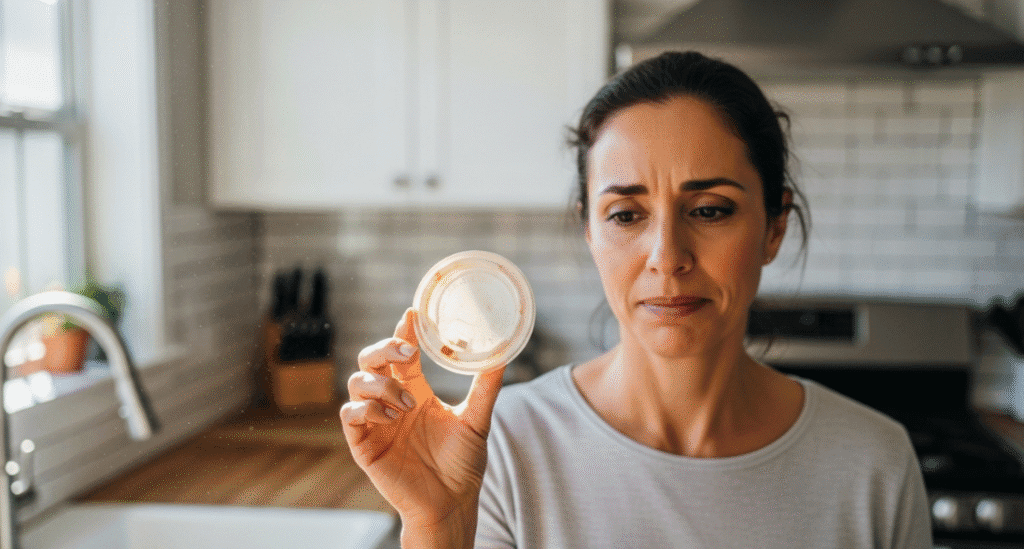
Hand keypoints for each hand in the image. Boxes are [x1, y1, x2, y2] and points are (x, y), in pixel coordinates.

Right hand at [340, 308, 505, 547]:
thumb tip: (502, 353)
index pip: (403, 353)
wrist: (452, 503)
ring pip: (357, 381)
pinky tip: (389, 417)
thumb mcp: (477, 420)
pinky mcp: (364, 444)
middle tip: (408, 351)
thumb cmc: (462, 464)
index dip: (404, 331)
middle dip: (384, 347)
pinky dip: (366, 409)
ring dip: (381, 384)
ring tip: (407, 404)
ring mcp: (376, 421)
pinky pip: (350, 415)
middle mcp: (392, 401)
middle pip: (372, 359)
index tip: (414, 315)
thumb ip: (486, 388)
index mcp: (416, 390)